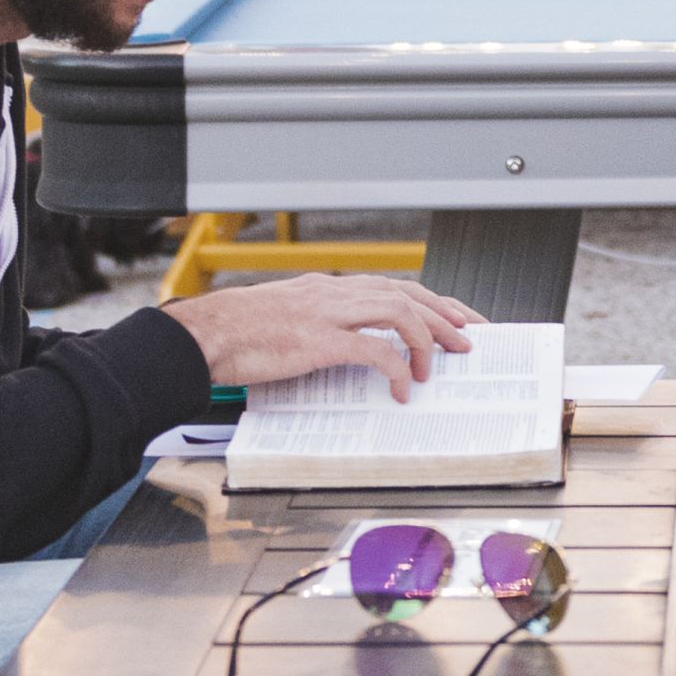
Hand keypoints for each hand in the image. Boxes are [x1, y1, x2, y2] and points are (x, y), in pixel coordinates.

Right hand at [169, 273, 482, 399]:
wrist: (205, 335)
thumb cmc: (239, 332)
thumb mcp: (289, 316)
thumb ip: (323, 323)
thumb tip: (354, 345)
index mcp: (330, 288)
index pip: (396, 287)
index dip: (434, 304)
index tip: (459, 320)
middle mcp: (335, 293)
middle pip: (409, 295)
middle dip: (445, 317)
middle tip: (469, 341)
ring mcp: (328, 314)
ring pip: (399, 312)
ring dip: (427, 338)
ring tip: (437, 366)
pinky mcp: (318, 340)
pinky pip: (373, 350)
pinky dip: (394, 367)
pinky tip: (400, 387)